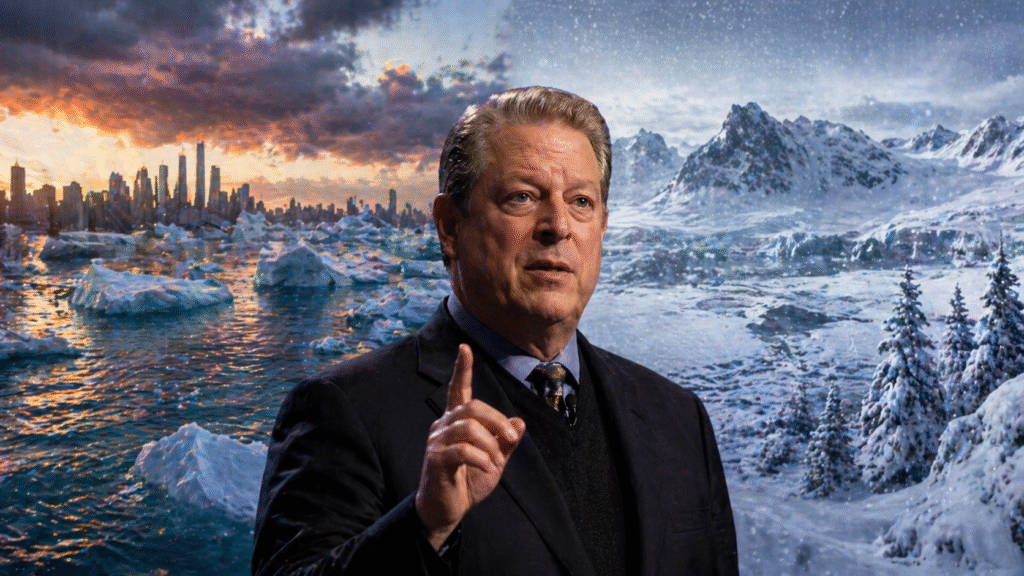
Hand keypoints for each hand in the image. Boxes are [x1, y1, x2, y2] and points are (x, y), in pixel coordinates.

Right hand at [415, 344, 525, 549]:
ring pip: (468, 427)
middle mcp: (443, 426)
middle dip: (498, 421)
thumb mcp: (495, 460)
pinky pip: (462, 450)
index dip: (462, 369)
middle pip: (472, 407)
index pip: (459, 389)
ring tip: (496, 461)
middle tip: (512, 439)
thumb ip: (506, 441)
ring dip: (491, 444)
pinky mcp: (435, 459)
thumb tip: (520, 421)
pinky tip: (488, 468)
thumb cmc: (469, 481)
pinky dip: (481, 458)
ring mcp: (437, 441)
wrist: (447, 510)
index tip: (464, 347)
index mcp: (457, 421)